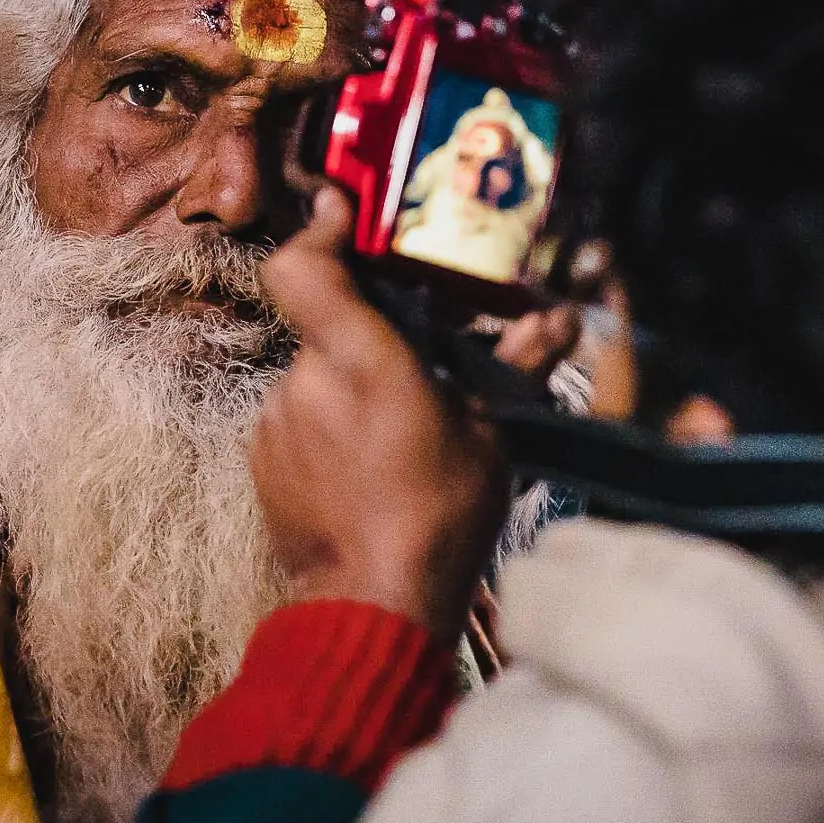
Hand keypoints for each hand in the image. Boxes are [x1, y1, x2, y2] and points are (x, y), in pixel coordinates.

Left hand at [252, 189, 508, 638]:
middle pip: (326, 323)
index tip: (343, 213)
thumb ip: (517, 364)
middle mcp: (304, 380)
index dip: (319, 231)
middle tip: (422, 359)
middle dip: (370, 334)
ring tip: (404, 429)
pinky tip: (372, 466)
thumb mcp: (493, 434)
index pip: (303, 265)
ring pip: (316, 376)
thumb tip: (560, 321)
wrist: (372, 608)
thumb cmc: (440, 518)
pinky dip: (332, 428)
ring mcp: (275, 424)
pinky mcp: (263, 463)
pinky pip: (300, 421)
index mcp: (360, 359)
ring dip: (353, 388)